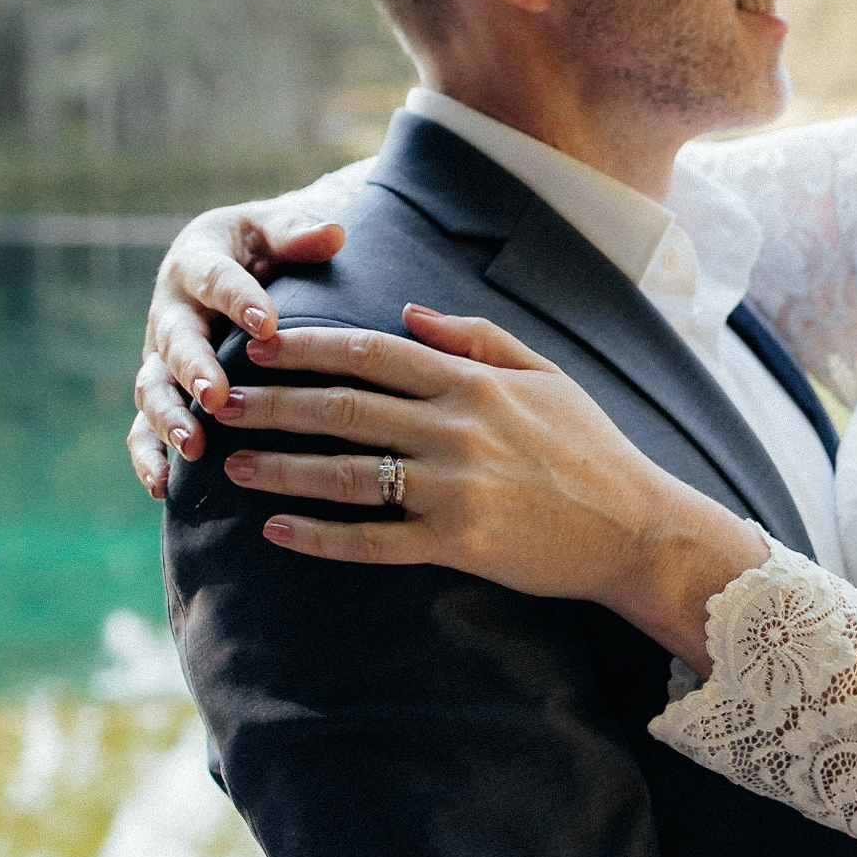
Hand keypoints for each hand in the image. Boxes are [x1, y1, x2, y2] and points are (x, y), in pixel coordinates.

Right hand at [128, 199, 347, 497]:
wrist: (231, 263)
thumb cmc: (260, 246)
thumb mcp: (274, 230)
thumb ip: (296, 234)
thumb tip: (333, 233)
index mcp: (196, 262)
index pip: (215, 279)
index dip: (239, 299)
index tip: (268, 322)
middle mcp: (170, 311)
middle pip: (175, 340)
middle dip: (195, 368)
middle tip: (217, 395)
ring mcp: (160, 356)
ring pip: (153, 389)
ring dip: (169, 418)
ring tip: (194, 447)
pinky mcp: (160, 392)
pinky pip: (143, 428)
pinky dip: (148, 457)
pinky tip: (163, 488)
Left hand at [215, 308, 764, 666]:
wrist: (638, 529)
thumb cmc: (594, 451)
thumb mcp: (548, 375)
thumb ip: (478, 339)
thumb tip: (410, 311)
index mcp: (473, 382)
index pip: (371, 354)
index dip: (307, 348)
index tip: (257, 345)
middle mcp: (457, 429)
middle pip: (343, 409)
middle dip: (273, 404)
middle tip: (218, 401)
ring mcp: (454, 488)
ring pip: (345, 474)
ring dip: (280, 469)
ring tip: (233, 466)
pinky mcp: (458, 545)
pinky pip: (373, 541)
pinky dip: (320, 539)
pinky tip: (278, 534)